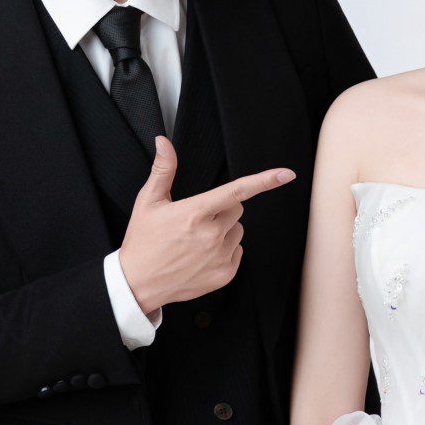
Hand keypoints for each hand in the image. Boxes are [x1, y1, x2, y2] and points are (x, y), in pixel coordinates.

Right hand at [118, 136, 295, 312]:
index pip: (237, 191)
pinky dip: (225, 251)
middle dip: (223, 209)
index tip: (286, 174)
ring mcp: (219, 256)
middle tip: (197, 219)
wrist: (139, 283)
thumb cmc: (143, 241)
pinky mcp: (225, 274)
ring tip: (197, 240)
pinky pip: (237, 252)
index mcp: (195, 213)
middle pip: (237, 209)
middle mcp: (211, 235)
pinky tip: (202, 256)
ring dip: (224, 231)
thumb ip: (163, 170)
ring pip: (238, 231)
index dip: (264, 180)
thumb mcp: (149, 202)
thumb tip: (164, 142)